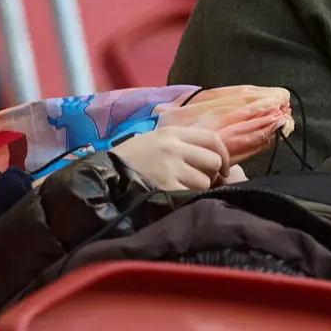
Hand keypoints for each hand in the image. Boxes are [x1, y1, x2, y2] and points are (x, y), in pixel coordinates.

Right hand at [111, 126, 232, 190]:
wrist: (106, 175)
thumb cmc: (133, 157)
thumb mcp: (156, 139)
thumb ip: (182, 142)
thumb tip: (213, 155)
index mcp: (172, 132)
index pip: (212, 138)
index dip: (224, 154)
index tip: (224, 167)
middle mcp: (174, 148)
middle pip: (213, 161)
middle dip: (212, 174)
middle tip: (203, 180)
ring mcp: (171, 169)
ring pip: (205, 181)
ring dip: (199, 188)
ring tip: (184, 189)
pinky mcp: (167, 189)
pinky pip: (192, 195)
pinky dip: (189, 198)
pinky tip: (177, 197)